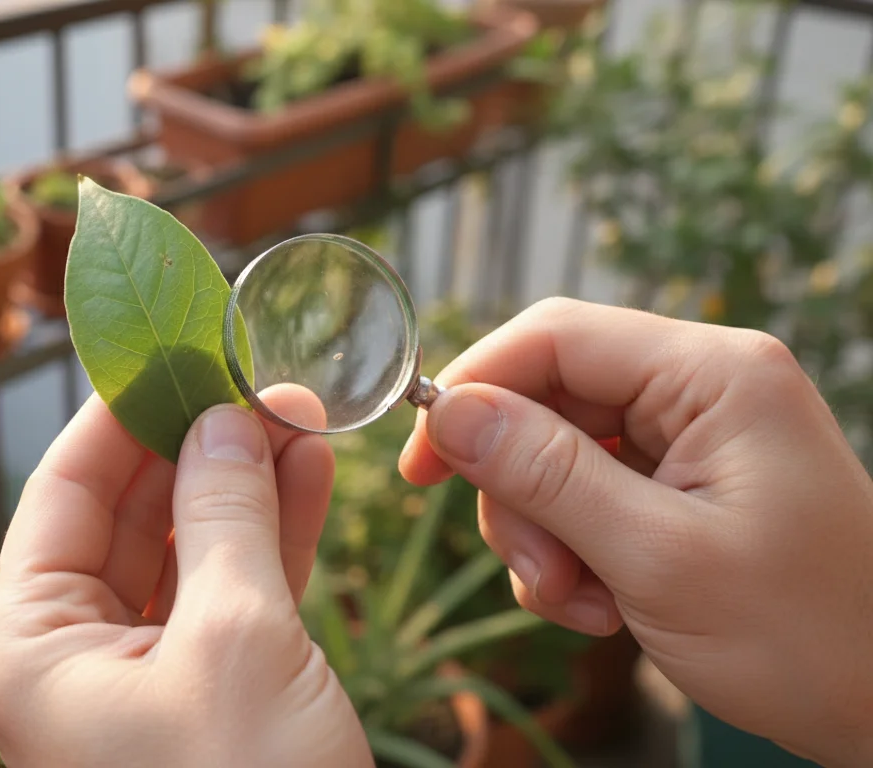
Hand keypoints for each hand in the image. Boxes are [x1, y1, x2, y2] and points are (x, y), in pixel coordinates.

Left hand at [0, 388, 370, 767]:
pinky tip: (309, 475)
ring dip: (246, 484)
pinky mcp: (207, 697)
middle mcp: (72, 661)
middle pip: (129, 516)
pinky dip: (272, 540)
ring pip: (188, 552)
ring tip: (298, 415)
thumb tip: (223, 420)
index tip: (177, 348)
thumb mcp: (236, 640)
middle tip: (260, 379)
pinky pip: (230, 598)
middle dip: (200, 443)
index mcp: (32, 650)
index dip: (123, 414)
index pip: (64, 492)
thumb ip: (226, 517)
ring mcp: (141, 680)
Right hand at [399, 297, 872, 767]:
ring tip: (581, 602)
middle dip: (522, 491)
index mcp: (713, 375)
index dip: (474, 388)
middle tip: (536, 571)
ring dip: (545, 535)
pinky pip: (588, 494)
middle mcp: (703, 389)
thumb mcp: (656, 557)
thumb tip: (450, 413)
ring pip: (557, 455)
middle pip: (548, 400)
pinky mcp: (684, 483)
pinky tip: (604, 606)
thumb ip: (547, 475)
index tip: (422, 464)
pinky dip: (574, 553)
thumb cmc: (806, 636)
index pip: (554, 336)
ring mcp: (694, 437)